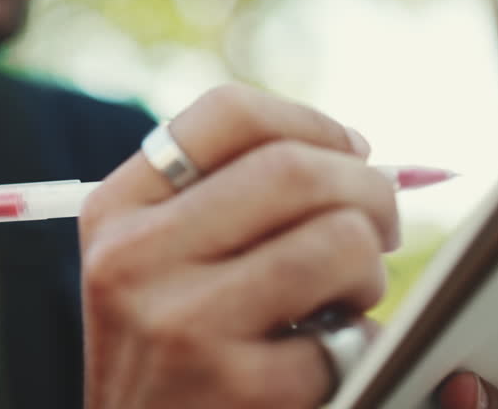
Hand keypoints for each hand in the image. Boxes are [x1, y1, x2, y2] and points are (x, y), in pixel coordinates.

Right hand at [78, 84, 399, 408]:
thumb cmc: (166, 351)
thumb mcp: (147, 262)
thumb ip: (218, 198)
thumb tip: (353, 152)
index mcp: (115, 210)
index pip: (226, 115)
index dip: (310, 122)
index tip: (350, 152)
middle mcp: (135, 257)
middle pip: (293, 169)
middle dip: (369, 189)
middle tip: (382, 223)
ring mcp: (181, 322)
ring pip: (338, 240)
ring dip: (371, 270)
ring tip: (349, 297)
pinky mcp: (235, 387)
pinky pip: (348, 336)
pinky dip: (361, 344)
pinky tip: (329, 357)